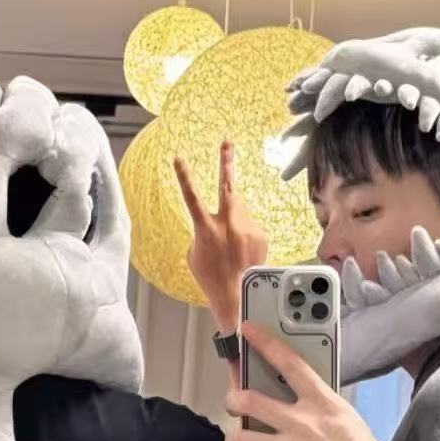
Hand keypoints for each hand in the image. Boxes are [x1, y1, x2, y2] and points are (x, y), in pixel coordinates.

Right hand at [173, 141, 266, 326]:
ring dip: (234, 219)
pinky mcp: (260, 234)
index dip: (184, 176)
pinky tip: (242, 251)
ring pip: (239, 211)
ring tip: (231, 242)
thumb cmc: (212, 279)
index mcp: (205, 228)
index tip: (179, 158)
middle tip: (227, 144)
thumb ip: (203, 232)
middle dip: (226, 162)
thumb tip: (215, 223)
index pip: (191, 196)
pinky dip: (244, 235)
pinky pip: (249, 226)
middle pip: (227, 185)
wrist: (238, 296)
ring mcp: (246, 227)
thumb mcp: (196, 255)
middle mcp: (227, 224)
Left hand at [224, 322, 406, 440]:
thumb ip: (322, 411)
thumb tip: (300, 407)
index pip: (289, 363)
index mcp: (323, 405)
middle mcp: (302, 425)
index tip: (247, 330)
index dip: (264, 343)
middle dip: (233, 399)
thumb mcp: (350, 423)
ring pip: (239, 439)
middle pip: (249, 400)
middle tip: (233, 402)